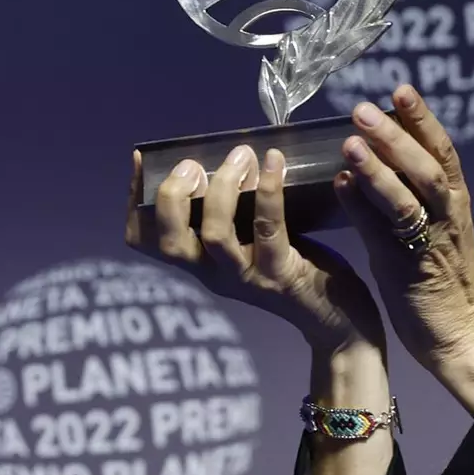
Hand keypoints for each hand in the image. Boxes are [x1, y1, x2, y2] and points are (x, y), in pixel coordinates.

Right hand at [125, 144, 384, 354]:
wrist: (337, 320)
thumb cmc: (296, 267)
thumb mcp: (253, 240)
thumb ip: (236, 210)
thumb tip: (231, 154)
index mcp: (201, 263)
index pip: (147, 241)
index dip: (135, 201)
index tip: (142, 161)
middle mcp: (215, 274)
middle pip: (171, 243)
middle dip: (172, 196)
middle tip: (193, 164)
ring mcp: (247, 277)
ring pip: (215, 236)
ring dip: (224, 189)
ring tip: (240, 157)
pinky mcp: (282, 274)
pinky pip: (269, 229)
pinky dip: (268, 191)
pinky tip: (273, 161)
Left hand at [334, 85, 473, 374]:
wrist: (462, 334)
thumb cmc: (441, 278)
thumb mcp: (431, 228)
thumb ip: (405, 195)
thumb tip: (365, 161)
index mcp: (455, 203)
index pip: (442, 152)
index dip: (423, 120)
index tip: (401, 88)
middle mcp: (448, 217)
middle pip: (427, 168)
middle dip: (396, 135)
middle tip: (362, 109)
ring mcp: (430, 245)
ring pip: (408, 200)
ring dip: (378, 169)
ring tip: (349, 143)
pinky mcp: (410, 272)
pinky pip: (384, 235)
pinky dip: (362, 208)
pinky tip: (340, 185)